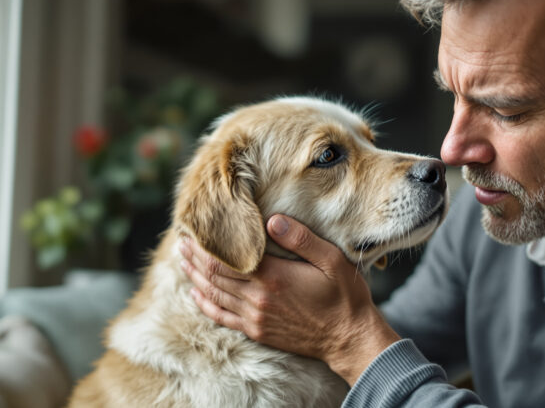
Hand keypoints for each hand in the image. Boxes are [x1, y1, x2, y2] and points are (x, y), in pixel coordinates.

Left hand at [179, 214, 399, 384]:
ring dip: (195, 277)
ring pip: (214, 295)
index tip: (193, 230)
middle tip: (182, 241)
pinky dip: (205, 304)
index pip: (226, 259)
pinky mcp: (258, 330)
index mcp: (274, 277)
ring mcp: (255, 317)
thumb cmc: (344, 296)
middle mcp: (258, 298)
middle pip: (214, 275)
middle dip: (195, 257)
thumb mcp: (332, 260)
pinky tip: (196, 294)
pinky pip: (222, 317)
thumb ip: (301, 239)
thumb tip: (272, 219)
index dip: (205, 245)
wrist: (349, 338)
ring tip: (183, 261)